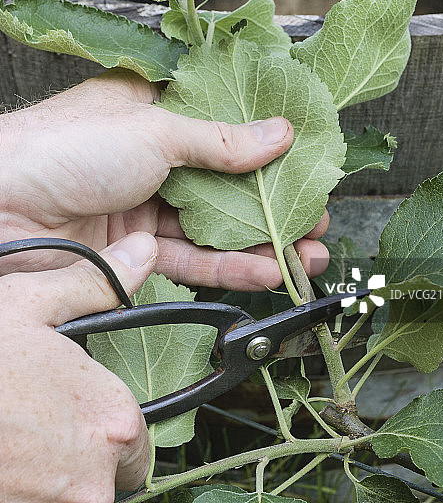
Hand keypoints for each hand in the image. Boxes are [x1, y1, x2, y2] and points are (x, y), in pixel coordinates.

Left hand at [0, 70, 328, 288]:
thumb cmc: (63, 146)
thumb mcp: (157, 130)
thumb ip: (223, 141)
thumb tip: (279, 132)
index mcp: (154, 110)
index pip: (224, 123)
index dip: (266, 141)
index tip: (305, 157)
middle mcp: (152, 156)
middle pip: (225, 180)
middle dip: (272, 200)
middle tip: (314, 215)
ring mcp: (144, 204)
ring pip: (214, 225)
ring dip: (260, 240)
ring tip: (306, 254)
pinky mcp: (133, 250)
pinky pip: (191, 259)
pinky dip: (229, 266)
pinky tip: (265, 271)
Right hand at [0, 233, 157, 501]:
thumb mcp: (29, 305)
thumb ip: (98, 284)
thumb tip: (142, 250)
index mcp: (109, 420)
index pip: (139, 442)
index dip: (111, 427)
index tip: (82, 414)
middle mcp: (92, 482)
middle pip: (109, 480)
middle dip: (85, 460)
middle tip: (42, 430)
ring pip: (71, 498)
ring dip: (51, 480)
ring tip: (15, 444)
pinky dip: (25, 490)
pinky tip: (5, 463)